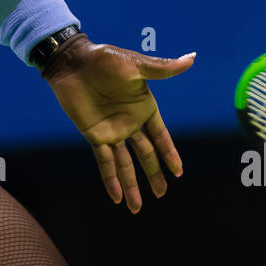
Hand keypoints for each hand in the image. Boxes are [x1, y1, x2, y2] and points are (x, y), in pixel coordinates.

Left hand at [40, 34, 192, 212]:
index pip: (161, 137)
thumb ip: (163, 69)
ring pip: (125, 164)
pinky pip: (104, 162)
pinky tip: (116, 197)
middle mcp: (130, 123)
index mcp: (144, 107)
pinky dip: (110, 179)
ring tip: (137, 208)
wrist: (74, 61)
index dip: (169, 154)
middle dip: (154, 175)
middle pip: (146, 155)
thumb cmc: (106, 59)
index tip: (178, 172)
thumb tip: (192, 58)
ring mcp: (112, 131)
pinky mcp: (94, 135)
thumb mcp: (136, 66)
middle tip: (162, 195)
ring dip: (132, 185)